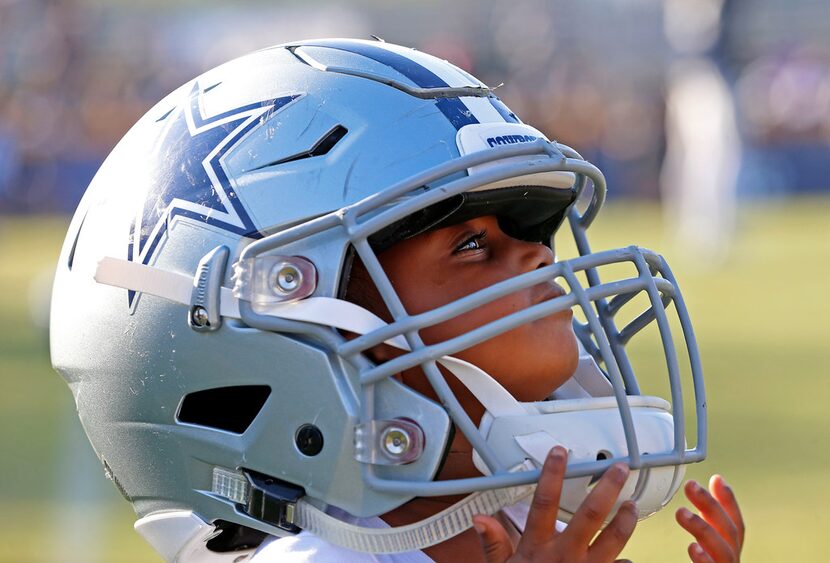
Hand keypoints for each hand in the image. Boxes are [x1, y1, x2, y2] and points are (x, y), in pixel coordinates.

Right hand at [473, 446, 636, 561]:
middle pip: (590, 515)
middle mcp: (566, 557)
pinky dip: (626, 562)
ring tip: (633, 505)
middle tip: (619, 470)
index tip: (561, 454)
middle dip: (607, 488)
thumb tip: (480, 519)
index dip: (552, 474)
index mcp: (538, 549)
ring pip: (614, 540)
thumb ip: (493, 545)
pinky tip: (631, 555)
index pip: (544, 503)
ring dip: (626, 520)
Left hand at [675, 475, 743, 561]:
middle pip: (729, 531)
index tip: (716, 478)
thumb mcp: (708, 542)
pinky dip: (704, 559)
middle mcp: (731, 559)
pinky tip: (693, 547)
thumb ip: (708, 520)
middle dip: (711, 506)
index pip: (734, 522)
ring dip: (702, 528)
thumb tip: (712, 484)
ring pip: (723, 550)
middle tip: (690, 485)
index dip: (728, 500)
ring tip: (681, 512)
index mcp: (730, 548)